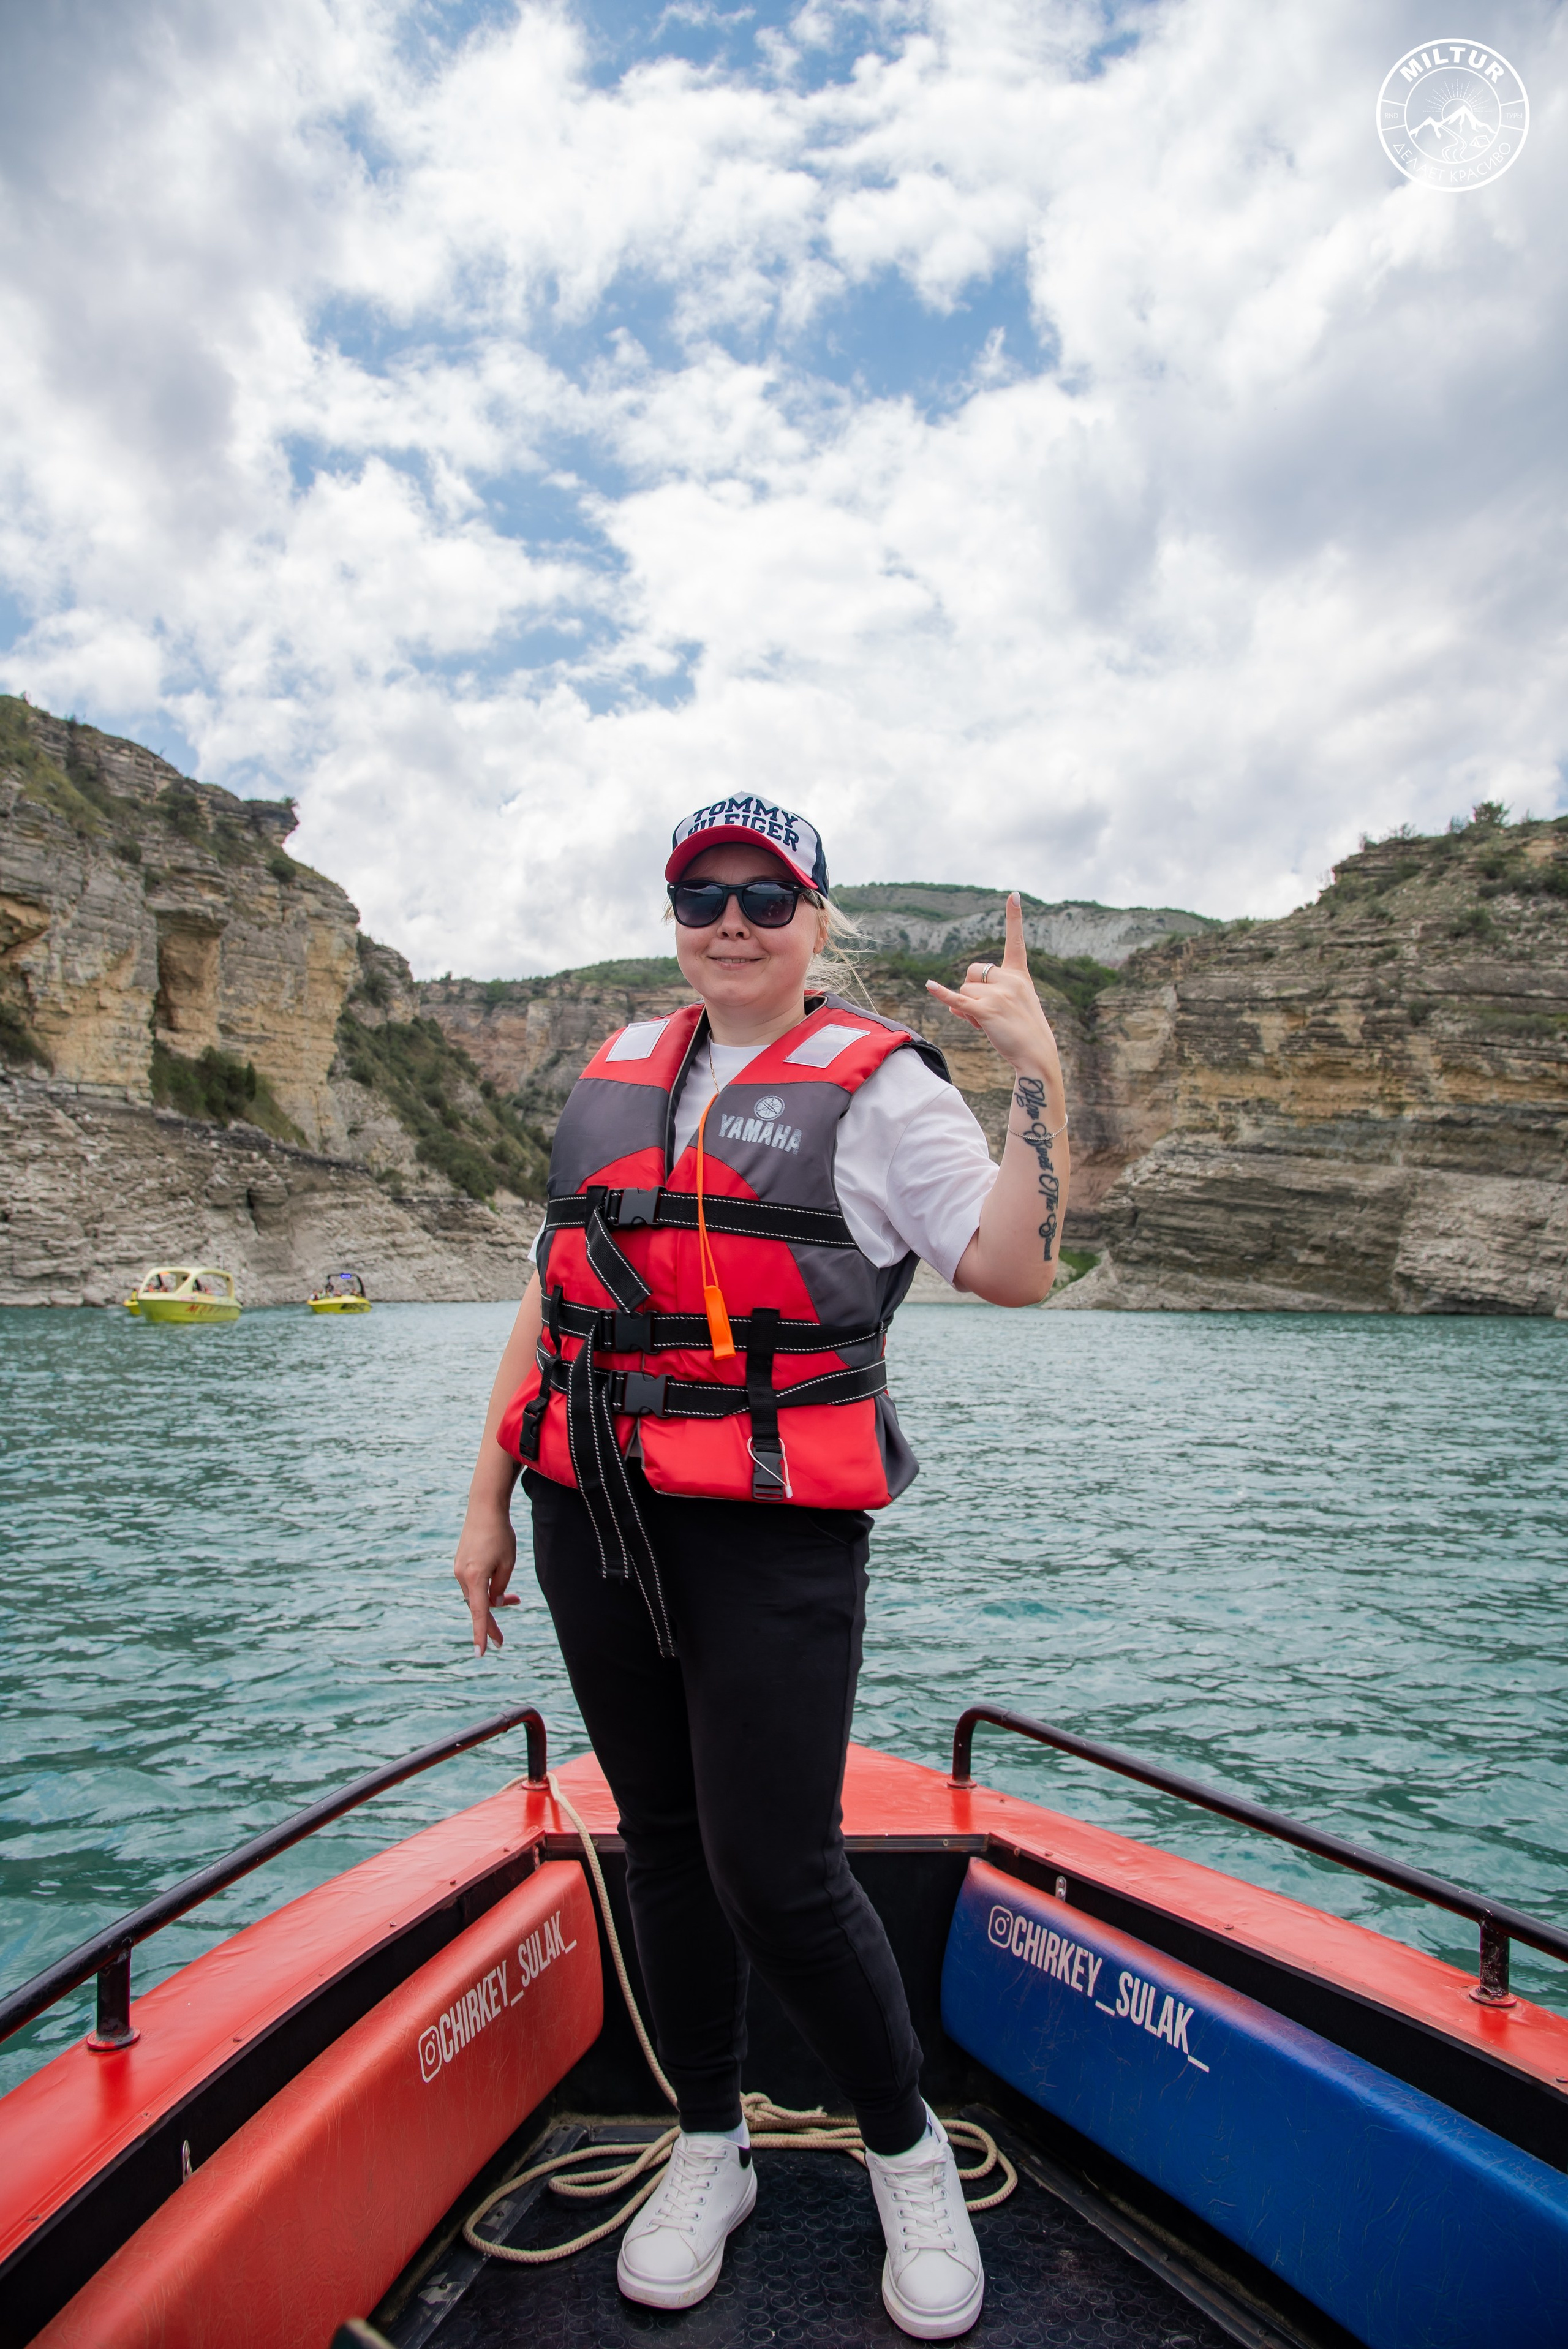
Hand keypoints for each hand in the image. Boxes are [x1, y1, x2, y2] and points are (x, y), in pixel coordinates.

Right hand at [454, 1504, 520, 1654]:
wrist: (484, 1509)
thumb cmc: (500, 1534)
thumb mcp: (508, 1563)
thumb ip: (501, 1587)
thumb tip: (494, 1605)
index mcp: (475, 1577)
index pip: (480, 1613)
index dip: (481, 1633)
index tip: (480, 1653)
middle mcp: (462, 1576)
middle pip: (478, 1607)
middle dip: (491, 1623)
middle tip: (501, 1642)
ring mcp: (459, 1570)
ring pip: (476, 1595)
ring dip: (493, 1601)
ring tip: (516, 1600)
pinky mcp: (460, 1564)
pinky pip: (474, 1584)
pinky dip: (487, 1589)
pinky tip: (500, 1587)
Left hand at [925, 892, 1062, 1084]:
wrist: (1036, 1055)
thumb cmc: (1025, 1032)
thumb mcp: (1015, 1005)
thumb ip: (990, 995)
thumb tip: (954, 1002)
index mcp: (1020, 975)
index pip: (1016, 942)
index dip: (1014, 918)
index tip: (1014, 895)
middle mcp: (1010, 980)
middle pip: (973, 972)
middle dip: (971, 990)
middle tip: (987, 1012)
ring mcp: (999, 995)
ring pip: (964, 990)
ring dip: (966, 1007)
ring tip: (986, 1023)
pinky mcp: (987, 1011)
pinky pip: (958, 999)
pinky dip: (942, 995)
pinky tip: (929, 986)